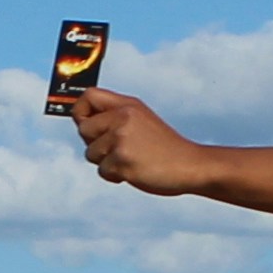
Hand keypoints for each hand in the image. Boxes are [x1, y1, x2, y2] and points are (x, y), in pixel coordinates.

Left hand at [66, 86, 200, 196]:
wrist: (190, 165)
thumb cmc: (165, 148)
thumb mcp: (142, 120)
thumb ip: (115, 117)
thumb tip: (82, 123)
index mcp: (128, 105)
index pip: (88, 96)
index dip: (81, 111)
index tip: (87, 124)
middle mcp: (123, 118)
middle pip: (84, 129)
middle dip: (93, 144)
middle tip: (116, 150)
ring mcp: (122, 139)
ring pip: (91, 153)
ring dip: (106, 163)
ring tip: (130, 161)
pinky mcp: (123, 161)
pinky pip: (103, 171)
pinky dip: (115, 176)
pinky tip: (135, 172)